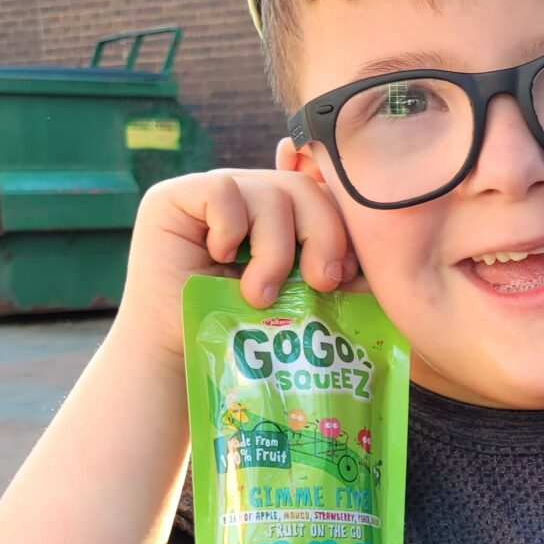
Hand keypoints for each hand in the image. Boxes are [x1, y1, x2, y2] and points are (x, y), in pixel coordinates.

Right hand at [116, 149, 357, 365]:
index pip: (320, 195)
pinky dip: (231, 231)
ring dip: (273, 251)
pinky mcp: (173, 196)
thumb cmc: (239, 333)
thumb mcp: (295, 300)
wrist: (180, 356)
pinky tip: (220, 260)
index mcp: (279, 213)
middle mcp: (246, 193)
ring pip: (268, 193)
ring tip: (258, 295)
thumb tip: (371, 269)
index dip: (339, 229)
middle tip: (318, 283)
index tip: (344, 276)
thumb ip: (327, 274)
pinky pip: (222, 191)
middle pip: (301, 187)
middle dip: (321, 235)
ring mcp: (209, 191)